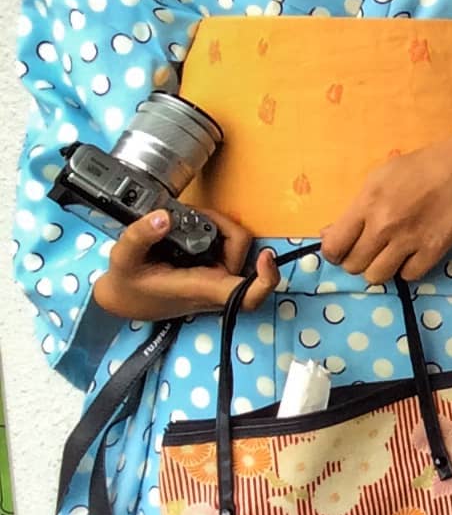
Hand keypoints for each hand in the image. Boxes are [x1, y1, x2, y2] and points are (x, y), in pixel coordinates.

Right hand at [93, 208, 276, 322]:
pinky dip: (212, 232)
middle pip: (243, 254)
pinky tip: (190, 225)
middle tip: (197, 215)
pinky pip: (224, 247)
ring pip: (234, 247)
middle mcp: (214, 286)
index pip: (246, 294)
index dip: (266, 278)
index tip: (266, 256)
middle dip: (226, 227)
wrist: (123, 299)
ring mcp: (214, 279)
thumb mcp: (124, 258)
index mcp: (200, 288)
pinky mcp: (211, 271)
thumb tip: (164, 217)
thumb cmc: (127, 284)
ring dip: (217, 227)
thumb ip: (140, 236)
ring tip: (188, 219)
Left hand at [320, 124, 451, 283]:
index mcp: (367, 202)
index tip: (342, 250)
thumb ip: (356, 206)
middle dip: (357, 260)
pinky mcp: (434, 251)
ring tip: (389, 255)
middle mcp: (385, 225)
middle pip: (353, 265)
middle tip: (369, 250)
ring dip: (380, 269)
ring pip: (377, 276)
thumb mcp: (380, 176)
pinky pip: (408, 276)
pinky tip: (412, 254)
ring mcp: (410, 240)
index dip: (334, 253)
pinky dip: (407, 268)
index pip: (334, 246)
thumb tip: (331, 233)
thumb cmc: (423, 166)